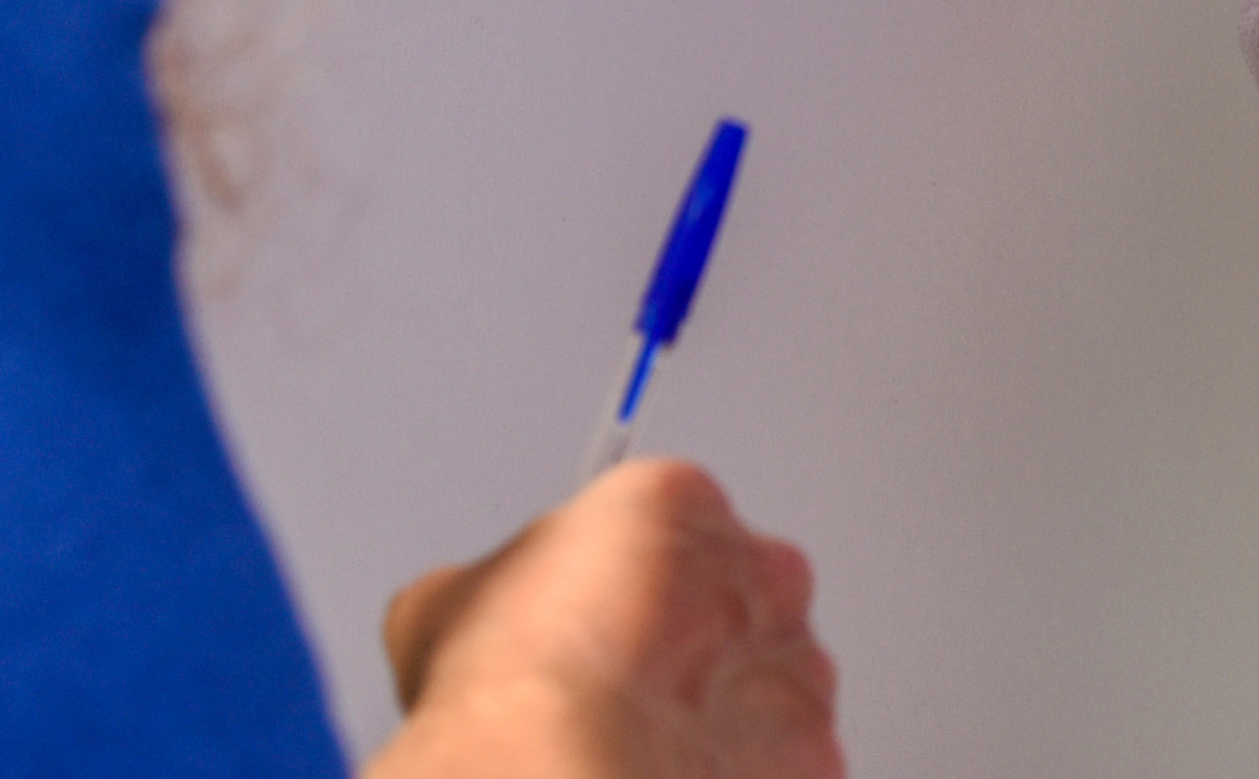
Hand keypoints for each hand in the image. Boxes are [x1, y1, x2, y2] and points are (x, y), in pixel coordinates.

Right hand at [370, 460, 840, 778]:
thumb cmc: (511, 697)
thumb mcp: (443, 604)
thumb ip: (492, 586)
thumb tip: (474, 609)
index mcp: (676, 506)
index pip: (658, 527)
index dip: (612, 584)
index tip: (586, 625)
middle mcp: (758, 574)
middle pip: (727, 601)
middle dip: (682, 645)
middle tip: (616, 698)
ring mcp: (796, 668)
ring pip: (763, 689)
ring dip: (716, 720)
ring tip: (638, 758)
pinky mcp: (815, 757)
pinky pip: (780, 768)